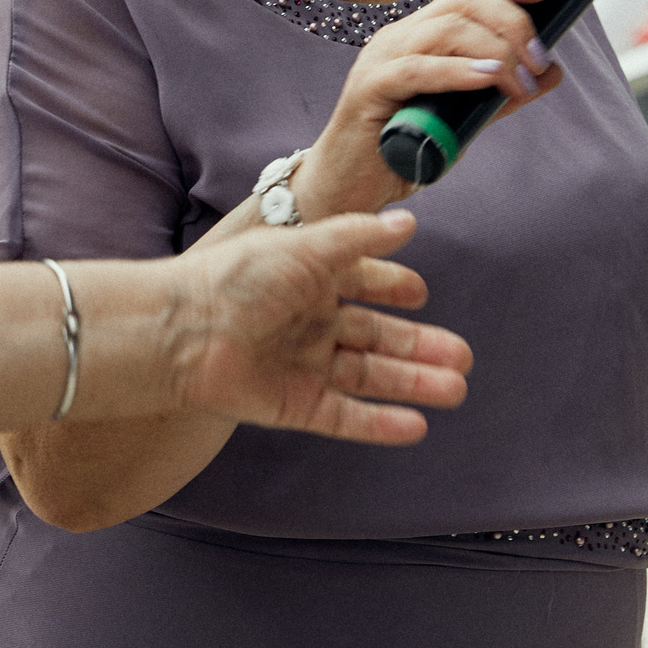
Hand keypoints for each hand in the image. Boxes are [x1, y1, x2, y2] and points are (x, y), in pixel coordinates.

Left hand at [156, 210, 470, 444]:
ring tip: (456, 388)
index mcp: (307, 279)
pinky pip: (345, 417)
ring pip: (369, 377)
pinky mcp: (292, 405)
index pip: (359, 282)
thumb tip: (408, 221)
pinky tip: (417, 426)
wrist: (183, 332)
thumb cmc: (237, 279)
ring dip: (413, 383)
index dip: (390, 287)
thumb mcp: (305, 247)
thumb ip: (358, 236)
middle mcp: (307, 323)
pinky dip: (381, 423)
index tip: (420, 293)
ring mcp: (301, 365)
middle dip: (419, 346)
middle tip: (464, 356)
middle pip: (375, 337)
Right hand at [298, 0, 567, 217]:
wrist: (347, 189)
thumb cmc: (400, 152)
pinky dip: (458, 71)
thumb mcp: (462, 118)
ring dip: (496, 52)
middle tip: (539, 60)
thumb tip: (551, 71)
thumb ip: (501, 93)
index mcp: (420, 35)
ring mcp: (381, 59)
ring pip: (446, 29)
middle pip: (463, 0)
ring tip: (520, 82)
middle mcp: (400, 37)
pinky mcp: (369, 88)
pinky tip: (488, 80)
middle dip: (513, 22)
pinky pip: (417, 69)